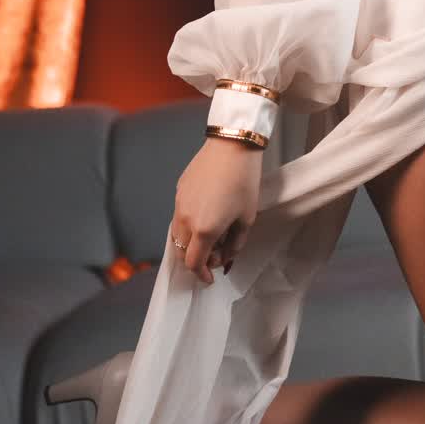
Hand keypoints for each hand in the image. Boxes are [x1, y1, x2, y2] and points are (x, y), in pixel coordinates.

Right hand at [170, 136, 264, 285]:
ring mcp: (179, 204)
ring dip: (191, 242)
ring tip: (212, 233)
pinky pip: (179, 215)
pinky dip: (188, 224)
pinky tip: (207, 214)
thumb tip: (226, 257)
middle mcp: (186, 219)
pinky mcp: (179, 190)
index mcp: (204, 230)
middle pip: (181, 252)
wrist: (232, 145)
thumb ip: (235, 244)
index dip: (201, 274)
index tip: (210, 278)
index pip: (194, 263)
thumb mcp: (247, 218)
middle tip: (216, 253)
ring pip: (177, 234)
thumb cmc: (244, 181)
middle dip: (197, 259)